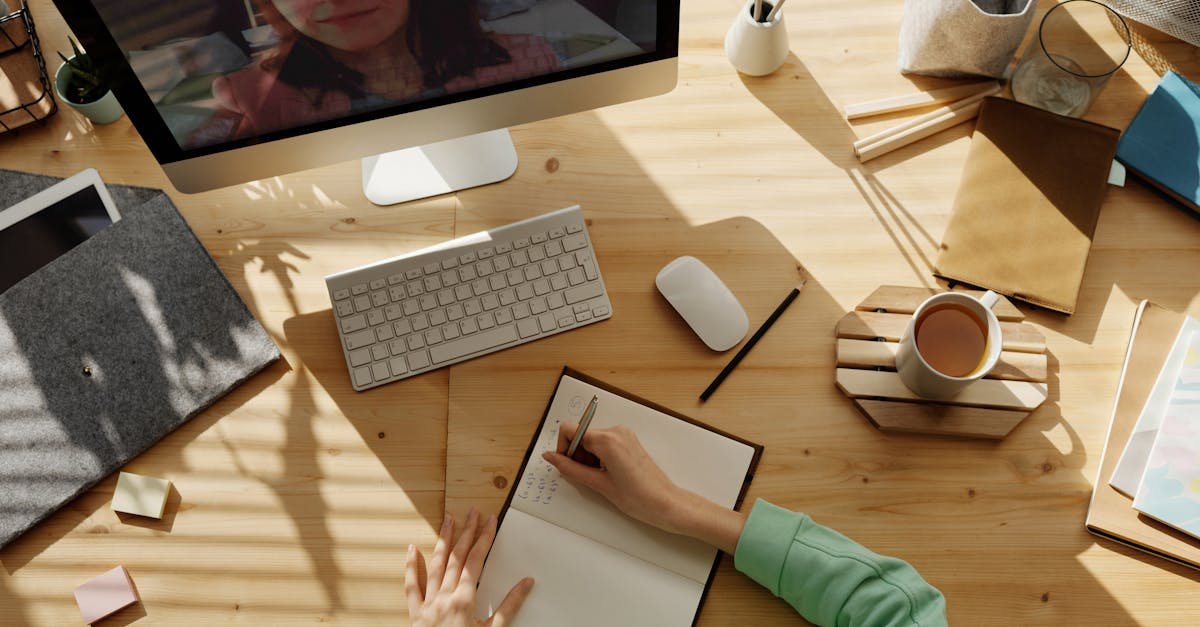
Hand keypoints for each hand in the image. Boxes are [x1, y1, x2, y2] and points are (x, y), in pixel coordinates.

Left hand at [406, 507, 533, 626]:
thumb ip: (509, 606)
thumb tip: (526, 583)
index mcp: (464, 600)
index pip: (476, 560)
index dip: (484, 538)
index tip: (490, 520)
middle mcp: (443, 597)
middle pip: (457, 557)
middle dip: (466, 532)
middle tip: (473, 512)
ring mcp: (427, 604)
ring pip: (435, 565)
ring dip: (443, 540)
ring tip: (448, 520)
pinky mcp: (415, 615)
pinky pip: (411, 586)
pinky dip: (411, 566)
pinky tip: (412, 549)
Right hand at [542, 422, 745, 552]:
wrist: (665, 503)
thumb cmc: (639, 497)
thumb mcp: (598, 484)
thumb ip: (570, 468)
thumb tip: (551, 457)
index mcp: (607, 439)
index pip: (569, 429)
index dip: (563, 447)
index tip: (566, 464)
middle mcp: (616, 431)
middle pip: (580, 435)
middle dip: (576, 455)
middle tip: (585, 477)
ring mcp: (624, 435)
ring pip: (591, 440)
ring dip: (587, 458)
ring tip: (599, 478)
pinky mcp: (628, 441)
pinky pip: (603, 443)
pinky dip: (598, 457)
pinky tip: (606, 474)